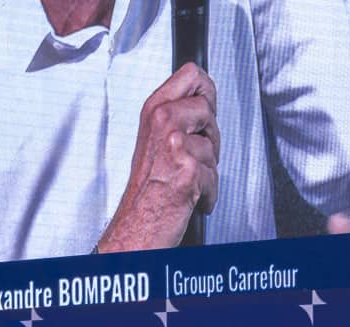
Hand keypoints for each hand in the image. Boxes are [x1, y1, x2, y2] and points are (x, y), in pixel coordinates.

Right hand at [97, 63, 218, 253]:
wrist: (134, 228)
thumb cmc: (143, 191)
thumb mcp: (153, 141)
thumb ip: (174, 116)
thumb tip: (202, 100)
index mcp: (153, 111)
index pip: (192, 74)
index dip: (205, 91)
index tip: (204, 107)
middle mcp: (163, 123)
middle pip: (209, 107)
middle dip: (209, 134)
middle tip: (192, 154)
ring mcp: (176, 145)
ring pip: (214, 144)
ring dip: (207, 167)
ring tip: (186, 179)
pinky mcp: (188, 169)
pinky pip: (214, 175)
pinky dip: (208, 192)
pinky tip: (190, 197)